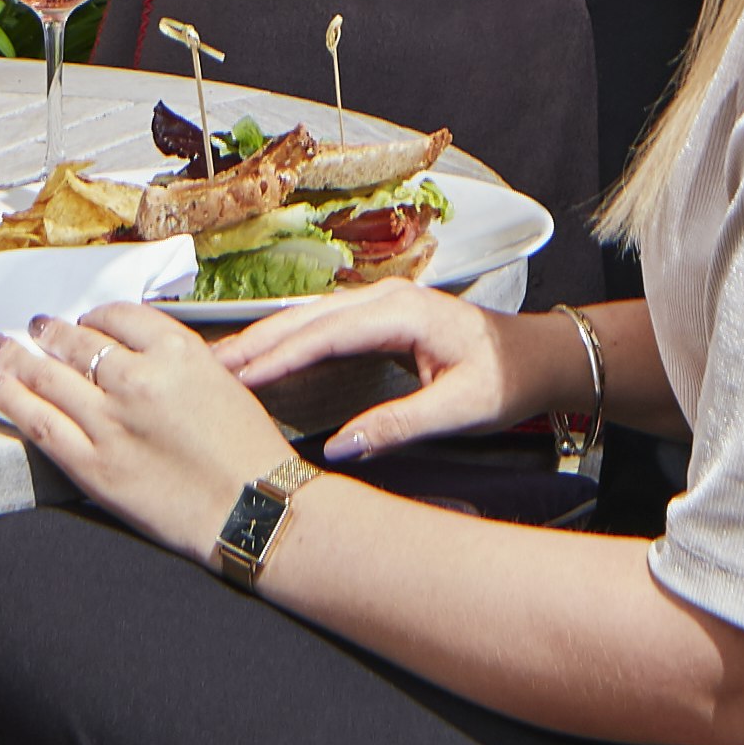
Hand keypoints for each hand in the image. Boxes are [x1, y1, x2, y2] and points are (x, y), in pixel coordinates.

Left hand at [0, 298, 295, 562]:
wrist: (252, 509)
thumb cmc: (246, 449)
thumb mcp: (220, 380)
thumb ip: (175, 359)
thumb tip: (132, 350)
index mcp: (176, 352)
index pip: (119, 316)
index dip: (95, 317)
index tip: (85, 321)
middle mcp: (137, 379)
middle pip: (77, 343)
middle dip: (49, 332)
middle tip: (34, 325)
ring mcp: (110, 422)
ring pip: (47, 377)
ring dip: (16, 358)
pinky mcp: (92, 465)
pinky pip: (39, 425)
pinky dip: (11, 401)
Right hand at [205, 279, 519, 459]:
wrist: (538, 357)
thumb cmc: (505, 379)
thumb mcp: (461, 408)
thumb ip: (400, 425)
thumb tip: (339, 447)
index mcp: (404, 312)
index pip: (326, 334)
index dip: (279, 355)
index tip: (238, 377)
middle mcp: (386, 297)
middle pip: (307, 318)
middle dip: (255, 341)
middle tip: (206, 368)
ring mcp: (381, 302)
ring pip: (309, 317)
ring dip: (264, 338)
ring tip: (220, 363)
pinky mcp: (379, 316)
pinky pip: (321, 324)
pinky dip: (286, 339)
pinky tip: (261, 355)